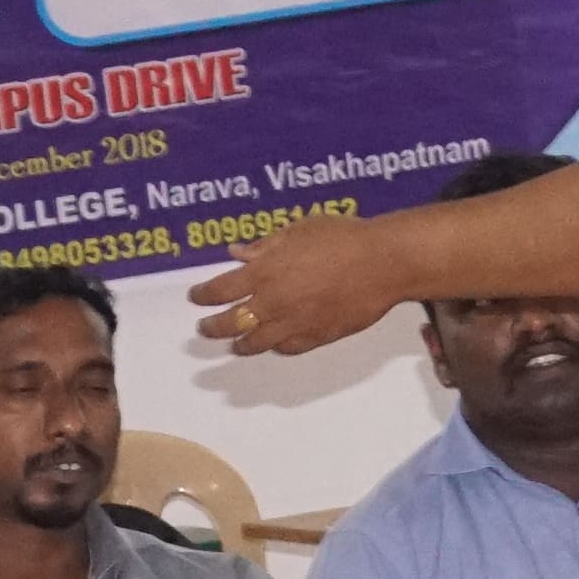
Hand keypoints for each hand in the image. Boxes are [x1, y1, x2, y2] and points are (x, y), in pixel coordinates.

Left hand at [186, 217, 406, 356]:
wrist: (383, 263)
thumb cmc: (342, 237)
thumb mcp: (299, 230)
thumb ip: (265, 245)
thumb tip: (236, 253)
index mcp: (264, 272)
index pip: (220, 290)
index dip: (203, 296)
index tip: (195, 297)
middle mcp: (273, 302)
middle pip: (231, 323)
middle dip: (212, 327)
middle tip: (204, 328)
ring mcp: (294, 323)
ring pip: (256, 343)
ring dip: (240, 344)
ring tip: (234, 345)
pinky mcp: (317, 337)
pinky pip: (287, 348)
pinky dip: (275, 347)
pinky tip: (272, 345)